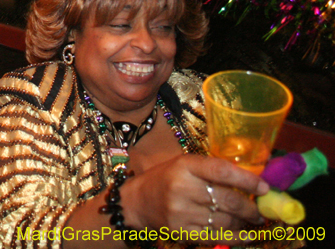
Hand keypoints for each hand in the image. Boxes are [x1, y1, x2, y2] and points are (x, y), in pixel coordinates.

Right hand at [124, 155, 268, 237]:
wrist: (137, 201)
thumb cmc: (165, 178)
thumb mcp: (184, 165)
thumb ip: (212, 170)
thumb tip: (252, 181)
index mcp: (185, 165)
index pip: (222, 171)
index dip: (247, 180)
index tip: (265, 188)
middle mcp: (182, 187)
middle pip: (228, 200)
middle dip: (250, 208)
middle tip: (260, 211)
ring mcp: (182, 212)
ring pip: (226, 220)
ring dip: (244, 223)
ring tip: (250, 221)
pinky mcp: (182, 232)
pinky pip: (217, 237)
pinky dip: (235, 238)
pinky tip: (244, 235)